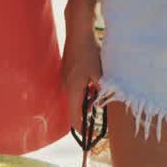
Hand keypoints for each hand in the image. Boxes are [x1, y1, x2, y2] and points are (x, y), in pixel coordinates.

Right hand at [60, 10, 102, 126]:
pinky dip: (83, 89)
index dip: (81, 128)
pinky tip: (92, 81)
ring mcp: (64, 79)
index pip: (74, 116)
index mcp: (73, 90)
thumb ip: (100, 90)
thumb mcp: (99, 73)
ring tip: (96, 93)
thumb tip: (102, 104)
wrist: (78, 32)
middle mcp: (66, 87)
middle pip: (75, 107)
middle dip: (86, 113)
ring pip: (75, 96)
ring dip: (85, 99)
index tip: (87, 135)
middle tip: (98, 114)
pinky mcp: (66, 72)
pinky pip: (74, 87)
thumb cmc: (89, 52)